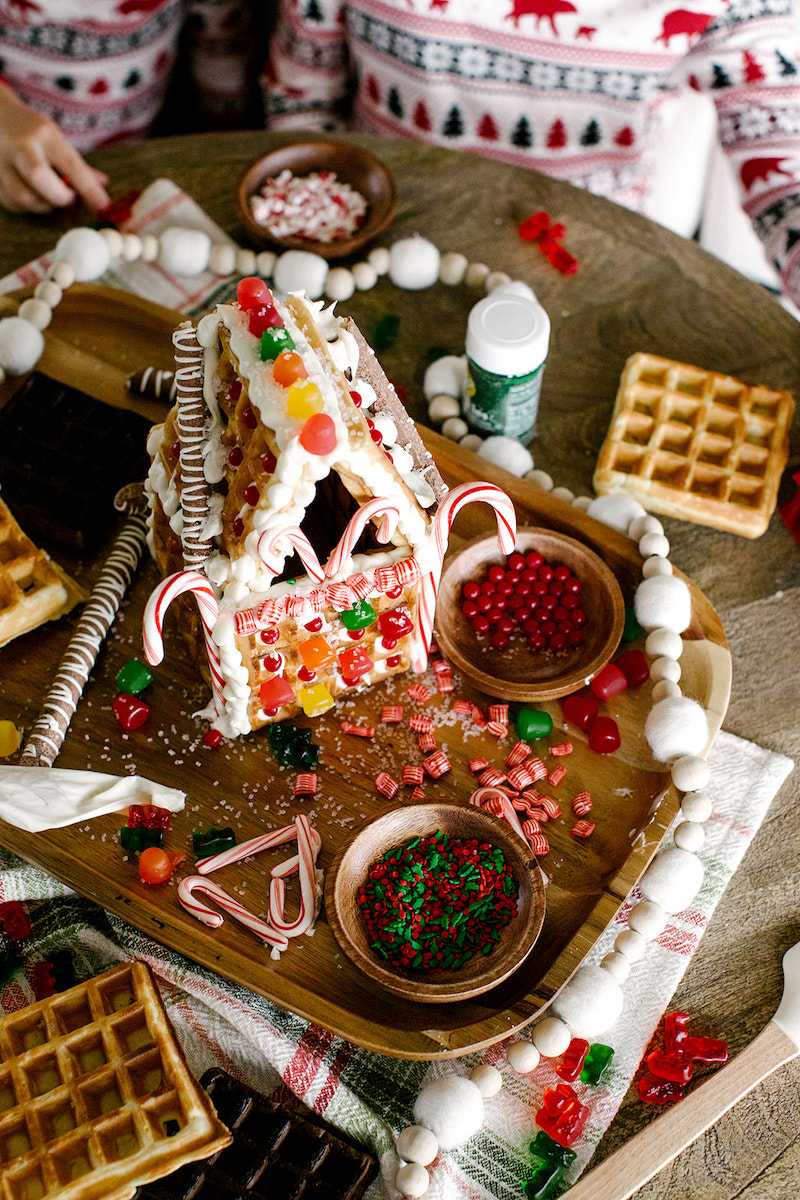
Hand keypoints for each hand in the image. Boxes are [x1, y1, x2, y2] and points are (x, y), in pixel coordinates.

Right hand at [0, 84, 110, 213]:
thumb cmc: (32, 131)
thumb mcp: (56, 138)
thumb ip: (78, 165)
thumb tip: (103, 186)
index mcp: (44, 133)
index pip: (70, 163)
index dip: (88, 188)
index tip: (102, 205)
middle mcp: (20, 145)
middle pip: (39, 177)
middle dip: (59, 197)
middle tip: (68, 199)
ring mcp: (1, 161)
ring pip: (23, 196)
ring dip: (43, 206)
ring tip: (49, 198)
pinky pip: (10, 202)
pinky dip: (26, 207)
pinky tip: (32, 196)